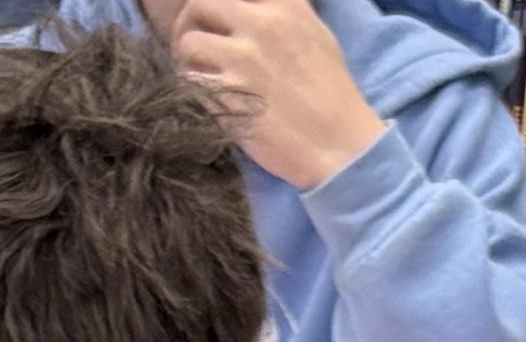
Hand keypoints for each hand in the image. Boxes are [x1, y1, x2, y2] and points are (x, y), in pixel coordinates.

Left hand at [157, 0, 381, 188]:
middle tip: (195, 49)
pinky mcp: (230, 96)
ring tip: (198, 78)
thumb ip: (286, 12)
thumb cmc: (332, 94)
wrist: (339, 144)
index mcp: (283, 4)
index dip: (215, 4)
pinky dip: (188, 91)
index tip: (214, 21)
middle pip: (200, 3)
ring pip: (188, 43)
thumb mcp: (316, 33)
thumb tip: (260, 6)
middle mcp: (261, 24)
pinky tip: (201, 101)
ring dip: (186, 62)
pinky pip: (189, 82)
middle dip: (189, 24)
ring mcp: (244, 60)